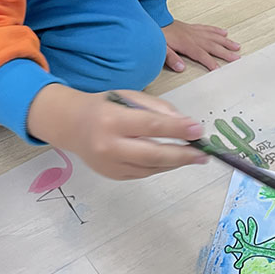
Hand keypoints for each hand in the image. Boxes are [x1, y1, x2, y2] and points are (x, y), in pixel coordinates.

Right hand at [27, 84, 208, 179]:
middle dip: (182, 155)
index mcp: (112, 120)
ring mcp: (110, 165)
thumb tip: (185, 125)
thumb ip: (156, 109)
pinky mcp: (113, 176)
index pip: (151, 126)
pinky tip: (173, 160)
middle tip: (203, 154)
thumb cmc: (104, 106)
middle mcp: (110, 146)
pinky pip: (144, 173)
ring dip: (175, 162)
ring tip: (194, 157)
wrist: (71, 126)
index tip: (198, 130)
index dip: (177, 130)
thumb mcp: (129, 97)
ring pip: (151, 168)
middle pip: (153, 155)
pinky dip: (161, 166)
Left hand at [163, 19, 240, 72]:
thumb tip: (180, 67)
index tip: (219, 69)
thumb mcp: (161, 48)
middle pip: (213, 46)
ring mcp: (194, 31)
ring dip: (225, 42)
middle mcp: (193, 37)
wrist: (154, 18)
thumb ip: (170, 58)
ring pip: (214, 37)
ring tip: (236, 46)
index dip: (210, 63)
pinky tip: (223, 32)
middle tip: (237, 58)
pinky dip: (217, 31)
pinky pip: (208, 28)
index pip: (202, 55)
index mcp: (186, 44)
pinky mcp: (192, 27)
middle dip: (225, 52)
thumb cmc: (158, 34)